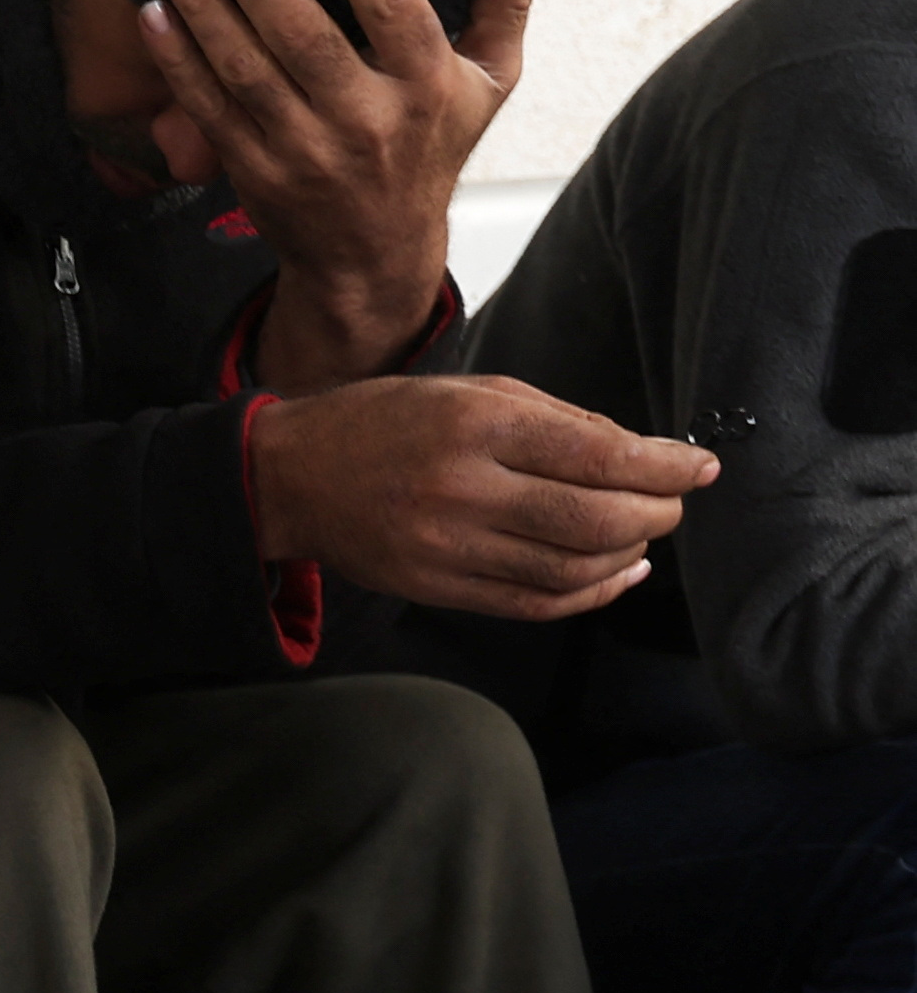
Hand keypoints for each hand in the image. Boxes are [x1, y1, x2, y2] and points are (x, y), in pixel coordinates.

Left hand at [140, 0, 558, 392]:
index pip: (394, 8)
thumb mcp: (488, 82)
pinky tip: (155, 14)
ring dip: (204, 10)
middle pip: (303, 36)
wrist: (374, 254)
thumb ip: (507, 1)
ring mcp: (307, 151)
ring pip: (247, 71)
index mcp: (427, 88)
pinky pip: (212, 109)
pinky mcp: (257, 173)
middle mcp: (367, 120)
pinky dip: (180, 62)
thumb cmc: (432, 149)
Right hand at [250, 373, 713, 622]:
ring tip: (642, 534)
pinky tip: (615, 573)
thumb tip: (642, 452)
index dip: (666, 465)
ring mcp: (447, 545)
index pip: (601, 454)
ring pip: (573, 567)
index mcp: (476, 424)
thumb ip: (557, 418)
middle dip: (656, 513)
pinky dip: (590, 593)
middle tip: (672, 502)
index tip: (700, 466)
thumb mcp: (471, 390)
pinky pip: (535, 602)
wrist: (291, 476)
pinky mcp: (437, 586)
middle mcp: (463, 487)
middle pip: (597, 519)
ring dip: (628, 553)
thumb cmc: (385, 423)